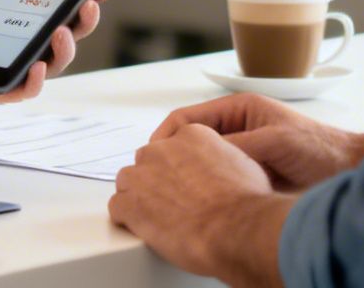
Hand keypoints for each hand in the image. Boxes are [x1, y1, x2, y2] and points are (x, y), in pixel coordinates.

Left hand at [0, 0, 123, 104]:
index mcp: (23, 14)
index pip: (66, 2)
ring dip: (65, 49)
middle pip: (70, 32)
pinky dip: (34, 83)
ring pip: (53, 64)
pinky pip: (19, 92)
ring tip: (60, 30)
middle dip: (87, 18)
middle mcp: (22, 41)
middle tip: (90, 1)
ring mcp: (8, 65)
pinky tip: (36, 67)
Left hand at [109, 123, 289, 285]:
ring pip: (128, 181)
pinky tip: (143, 228)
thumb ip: (222, 158)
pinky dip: (127, 218)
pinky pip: (117, 207)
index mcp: (191, 135)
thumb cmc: (245, 202)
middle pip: (147, 161)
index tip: (181, 181)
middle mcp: (163, 150)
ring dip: (139, 197)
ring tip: (156, 217)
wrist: (236, 228)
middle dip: (155, 180)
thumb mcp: (243, 164)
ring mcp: (143, 175)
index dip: (175, 167)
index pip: (171, 145)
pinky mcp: (130, 203)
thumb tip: (222, 170)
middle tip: (171, 202)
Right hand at [154, 93, 363, 190]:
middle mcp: (237, 130)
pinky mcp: (248, 175)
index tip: (154, 153)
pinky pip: (218, 179)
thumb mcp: (276, 141)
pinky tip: (200, 202)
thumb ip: (242, 145)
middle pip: (191, 140)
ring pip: (202, 162)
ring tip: (174, 190)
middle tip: (158, 176)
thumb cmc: (320, 148)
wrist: (347, 172)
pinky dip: (206, 188)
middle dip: (172, 156)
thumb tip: (208, 154)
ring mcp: (241, 153)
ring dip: (188, 174)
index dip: (168, 134)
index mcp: (239, 110)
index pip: (189, 117)